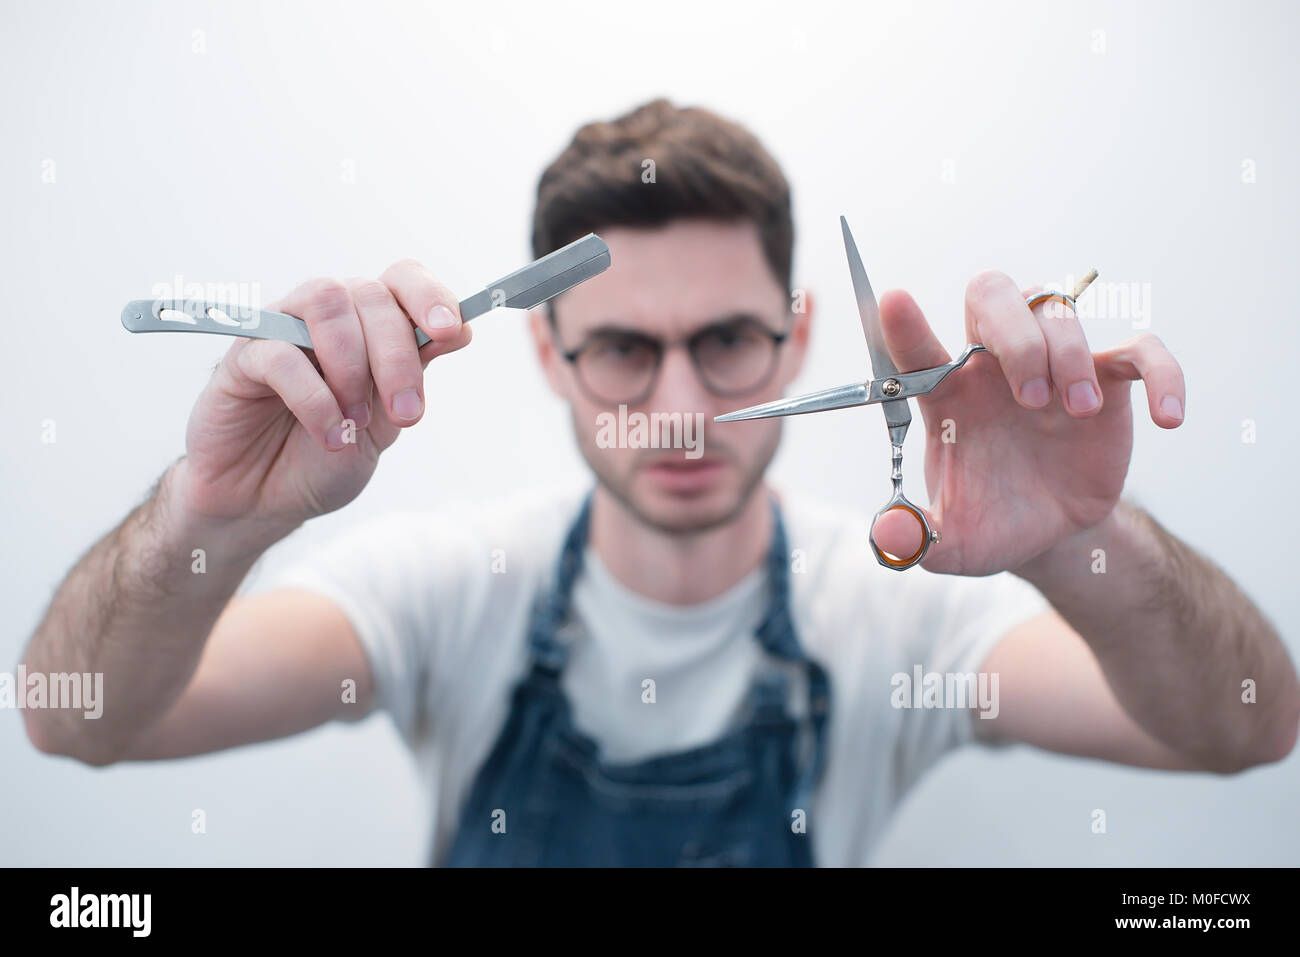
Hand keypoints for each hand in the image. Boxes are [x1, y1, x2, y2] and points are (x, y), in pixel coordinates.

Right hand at [172, 260, 472, 531]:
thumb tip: (459, 329)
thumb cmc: (327, 455)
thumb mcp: (386, 419)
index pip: (402, 279)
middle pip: (370, 295)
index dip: (429, 296)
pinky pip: (280, 355)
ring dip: (352, 365)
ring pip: (326, 303)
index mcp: (368, 324)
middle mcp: (327, 315)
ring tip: (356, 420)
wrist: (268, 498)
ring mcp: (281, 328)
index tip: (448, 331)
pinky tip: (330, 434)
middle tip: (406, 414)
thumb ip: (415, 372)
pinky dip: (315, 399)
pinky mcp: (242, 357)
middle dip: (397, 356)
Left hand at [870, 270, 1184, 575]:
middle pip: (990, 296)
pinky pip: (1142, 350)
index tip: (894, 302)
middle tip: (1029, 398)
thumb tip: (888, 538)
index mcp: (947, 395)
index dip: (903, 324)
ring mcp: (1052, 368)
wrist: (1047, 535)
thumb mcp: (948, 544)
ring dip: (1068, 356)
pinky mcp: (1107, 382)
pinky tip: (1166, 418)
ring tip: (1075, 413)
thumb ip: (913, 540)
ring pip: (1056, 311)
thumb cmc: (990, 524)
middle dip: (1011, 334)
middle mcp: (993, 369)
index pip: (916, 349)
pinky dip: (1162, 373)